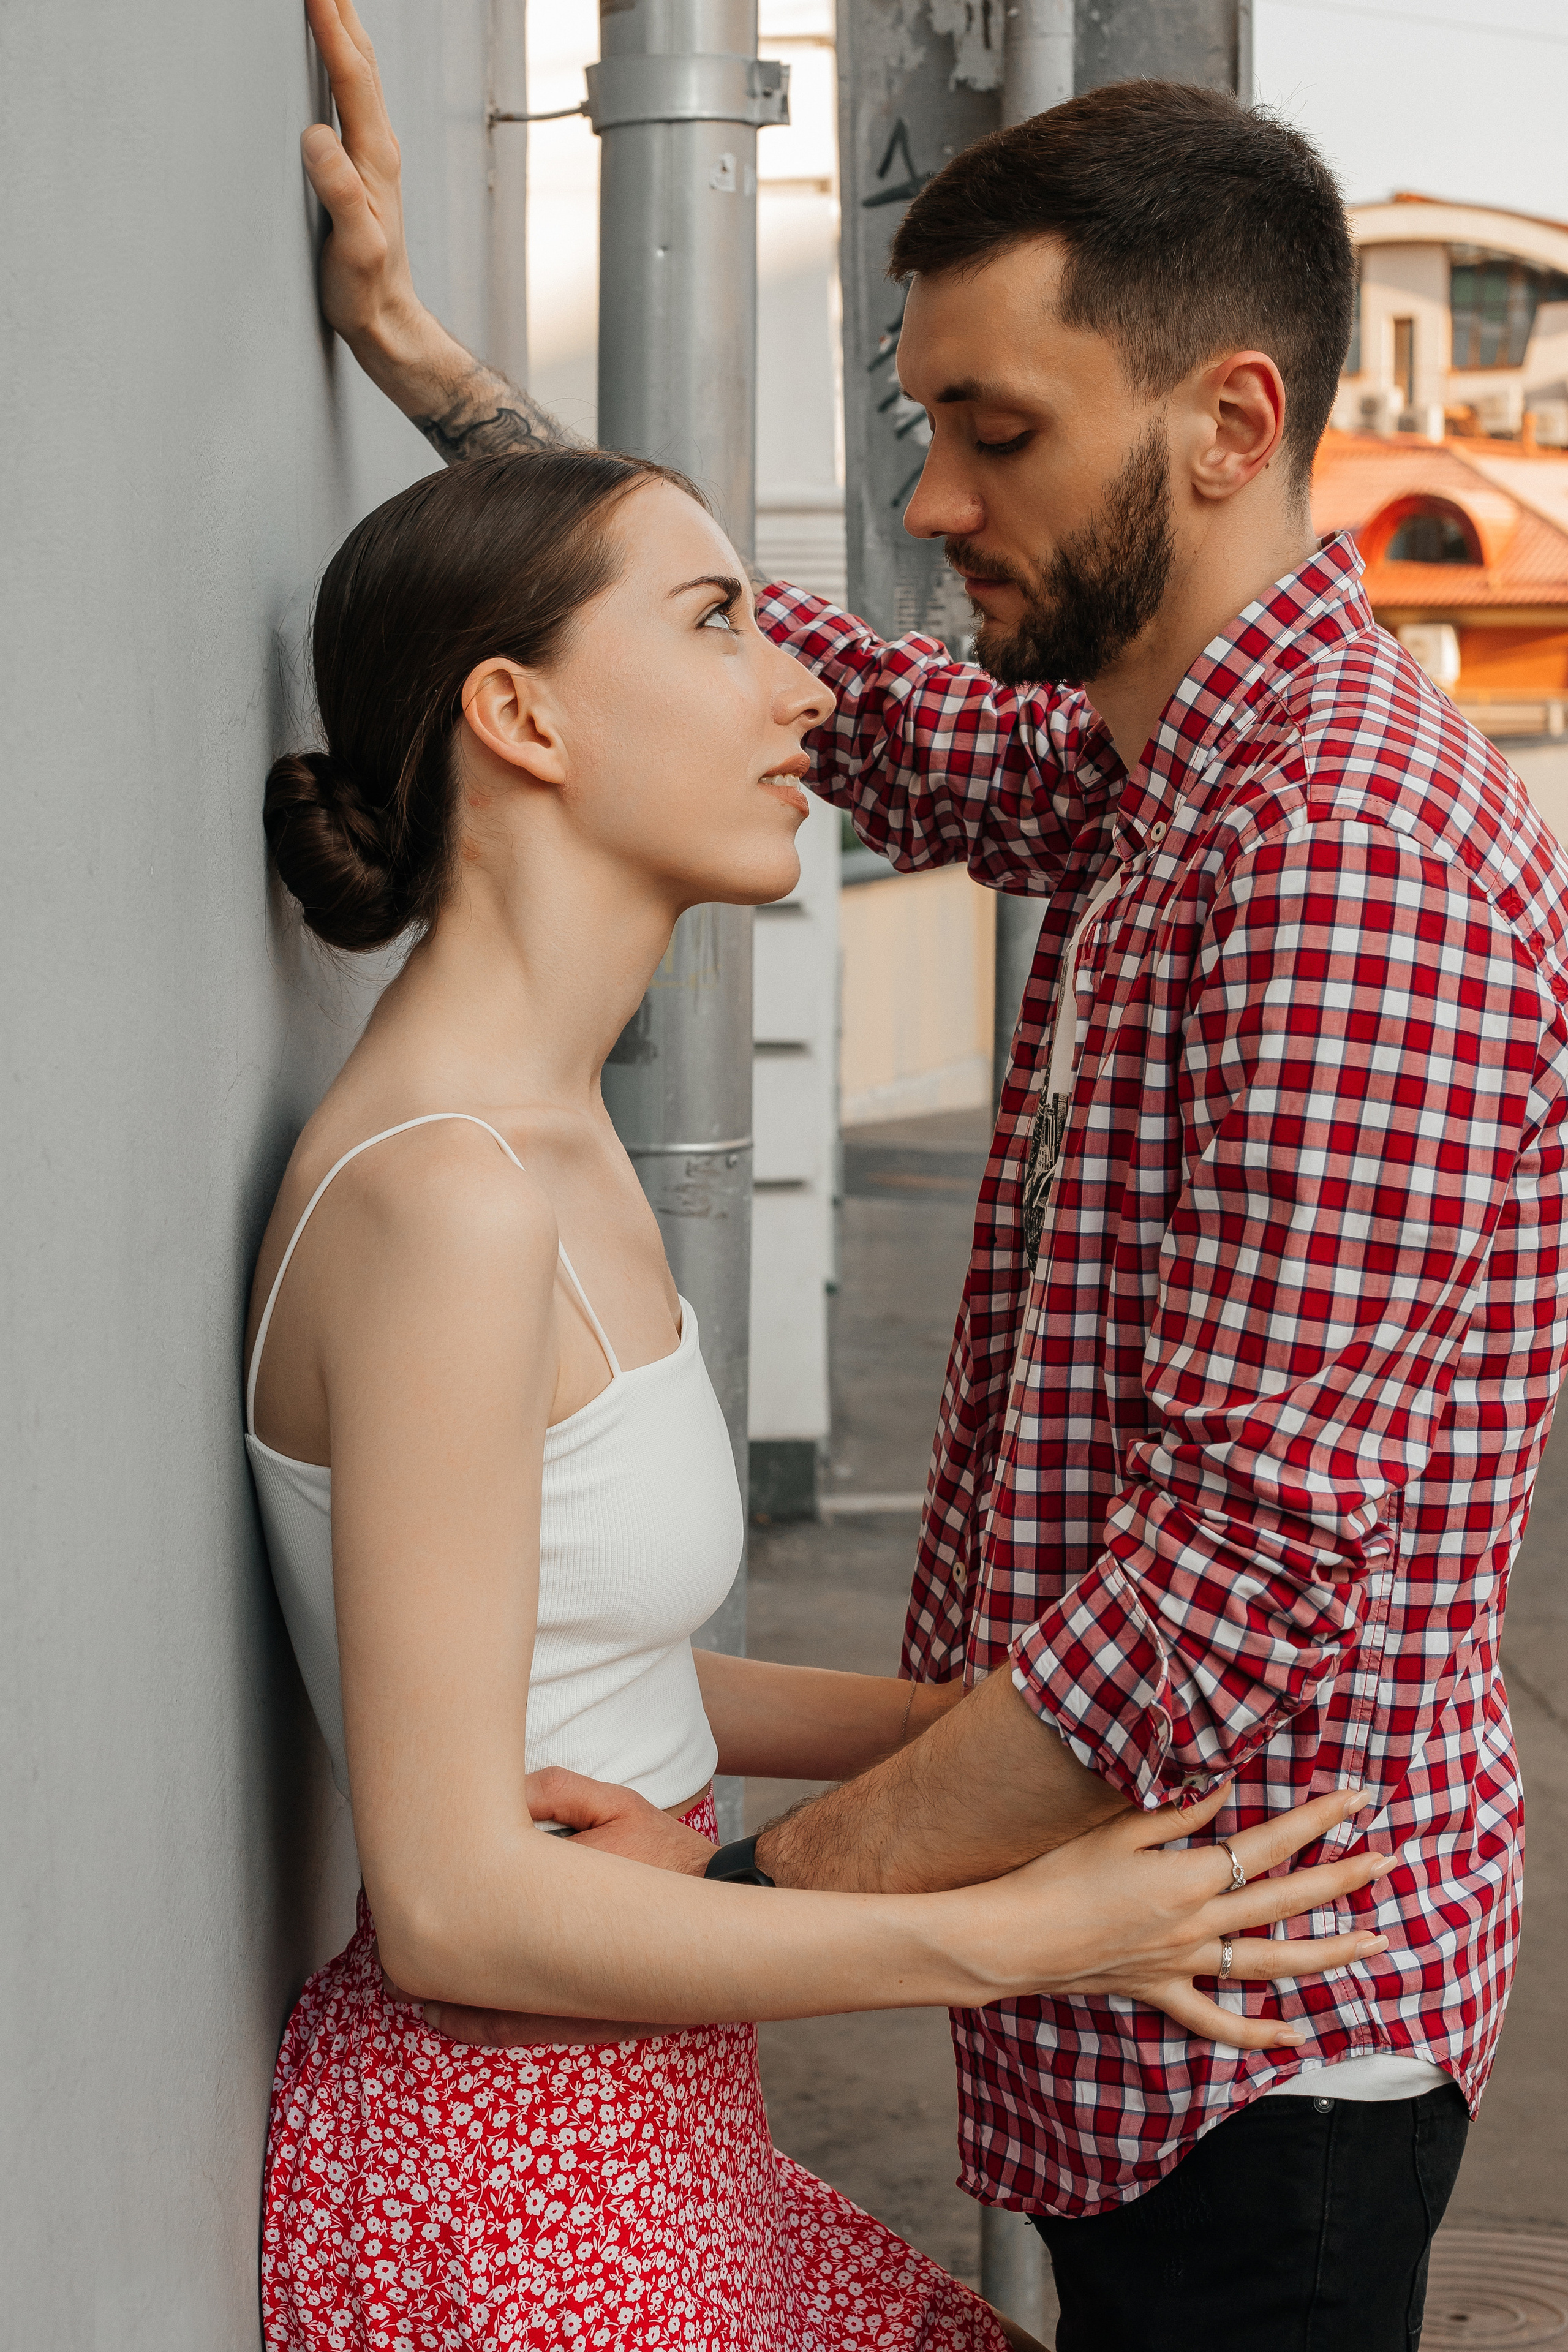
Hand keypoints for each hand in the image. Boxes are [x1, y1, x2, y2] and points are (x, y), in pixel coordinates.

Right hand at [300, 0, 421, 358]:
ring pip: (360, 76)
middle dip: (342, 12)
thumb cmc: (366, 288)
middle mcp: (378, 148)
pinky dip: (343, 64)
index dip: (333, 29)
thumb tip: (317, 137)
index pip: (352, 78)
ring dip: (345, 30)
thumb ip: (339, 190)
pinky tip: (336, 59)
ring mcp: (372, 156)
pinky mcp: (362, 168)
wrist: (386, 319)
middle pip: (361, 63)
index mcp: (374, 158)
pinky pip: (353, 99)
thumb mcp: (354, 244)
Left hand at [383, 1769, 715, 2048]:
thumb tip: (506, 1796)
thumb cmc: (668, 1857)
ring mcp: (566, 1998)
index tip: (400, 1890)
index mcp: (556, 1892)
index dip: (439, 1892)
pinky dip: (477, 2025)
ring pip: (485, 2008)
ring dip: (446, 1997)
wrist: (724, 1910)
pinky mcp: (580, 2022)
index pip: (480, 1892)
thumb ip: (559, 1790)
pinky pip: (514, 2031)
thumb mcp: (619, 1804)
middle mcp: (555, 1953)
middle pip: (472, 1961)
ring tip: (407, 1987)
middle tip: (389, 1945)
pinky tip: (451, 2020)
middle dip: (430, 1953)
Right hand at [984, 1782, 1394, 2049]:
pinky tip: (1293, 2036)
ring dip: (1327, 1953)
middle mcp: (1197, 1925)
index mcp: (1188, 1878)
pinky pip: (1217, 2022)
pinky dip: (1257, 2034)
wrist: (1016, 1939)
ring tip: (1373, 1941)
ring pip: (1270, 1964)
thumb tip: (1224, 1790)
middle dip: (1340, 1879)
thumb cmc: (1058, 1875)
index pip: (1267, 1844)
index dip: (1314, 1820)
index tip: (1354, 1799)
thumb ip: (1175, 1814)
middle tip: (1385, 1861)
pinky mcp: (1162, 1993)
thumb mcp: (1115, 1831)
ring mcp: (1184, 1965)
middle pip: (1284, 1902)